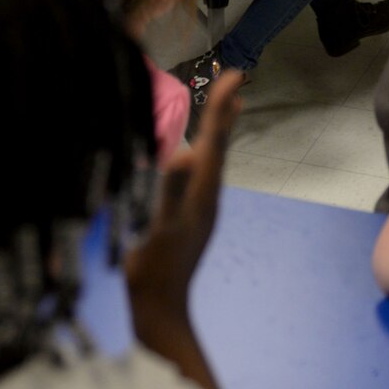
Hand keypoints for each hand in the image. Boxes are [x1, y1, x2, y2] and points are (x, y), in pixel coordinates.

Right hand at [125, 70, 242, 318]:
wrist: (156, 314)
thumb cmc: (152, 270)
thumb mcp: (159, 227)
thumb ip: (172, 191)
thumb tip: (187, 152)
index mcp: (200, 192)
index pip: (214, 140)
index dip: (222, 106)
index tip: (235, 74)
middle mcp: (204, 197)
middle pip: (218, 147)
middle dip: (224, 114)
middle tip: (235, 82)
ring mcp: (196, 210)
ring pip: (209, 161)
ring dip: (216, 133)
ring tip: (224, 112)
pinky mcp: (184, 221)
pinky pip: (195, 176)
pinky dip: (198, 156)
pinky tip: (187, 158)